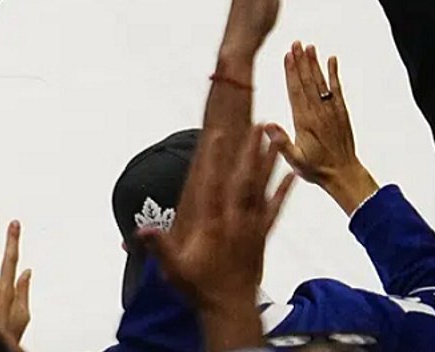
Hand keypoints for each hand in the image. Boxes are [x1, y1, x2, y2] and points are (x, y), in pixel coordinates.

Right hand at [140, 125, 293, 347]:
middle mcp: (235, 221)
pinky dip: (284, 191)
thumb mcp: (174, 268)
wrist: (230, 308)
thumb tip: (142, 231)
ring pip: (262, 189)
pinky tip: (292, 175)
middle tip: (258, 126)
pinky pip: (275, 209)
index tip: (217, 135)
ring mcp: (252, 227)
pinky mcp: (262, 235)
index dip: (215, 159)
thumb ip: (160, 247)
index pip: (213, 184)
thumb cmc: (200, 287)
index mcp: (213, 224)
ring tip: (275, 138)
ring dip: (269, 163)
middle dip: (250, 152)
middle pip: (244, 180)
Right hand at [266, 43, 377, 215]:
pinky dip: (334, 74)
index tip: (287, 56)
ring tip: (309, 47)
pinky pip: (337, 90)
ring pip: (321, 82)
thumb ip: (282, 142)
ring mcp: (331, 111)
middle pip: (308, 82)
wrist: (344, 174)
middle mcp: (319, 113)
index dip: (291, 72)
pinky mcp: (341, 113)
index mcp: (305, 121)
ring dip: (314, 64)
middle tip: (296, 43)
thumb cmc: (316, 169)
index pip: (296, 91)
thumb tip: (267, 125)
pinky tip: (332, 61)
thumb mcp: (295, 159)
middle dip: (301, 62)